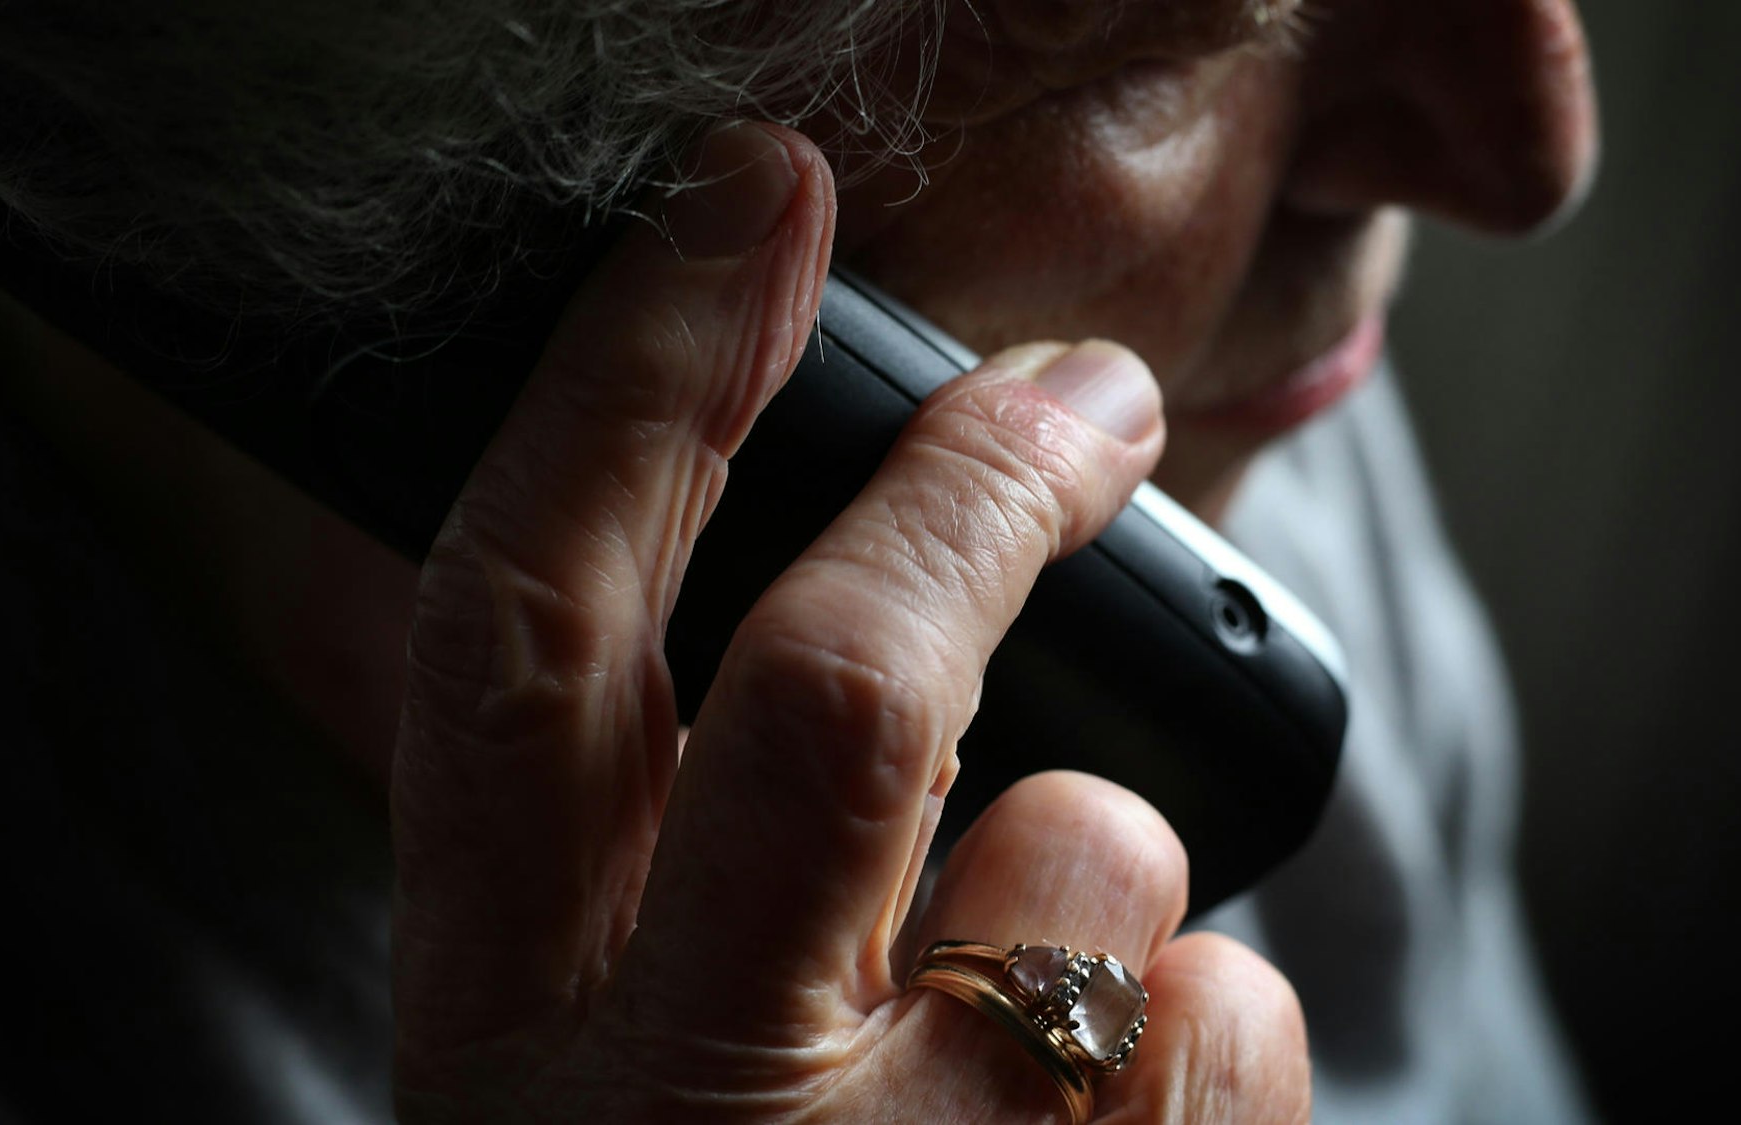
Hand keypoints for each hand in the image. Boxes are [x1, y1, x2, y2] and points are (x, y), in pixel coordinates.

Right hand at [388, 122, 1310, 1122]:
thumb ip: (668, 866)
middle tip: (1083, 397)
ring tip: (1034, 1007)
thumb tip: (868, 631)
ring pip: (1092, 850)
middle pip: (832, 689)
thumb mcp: (616, 1067)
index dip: (630, 390)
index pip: (523, 641)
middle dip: (970, 487)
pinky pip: (1232, 1006)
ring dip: (1100, 863)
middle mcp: (669, 1124)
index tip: (742, 212)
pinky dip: (1211, 1018)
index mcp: (508, 1039)